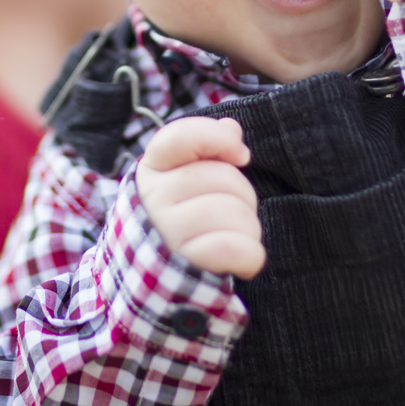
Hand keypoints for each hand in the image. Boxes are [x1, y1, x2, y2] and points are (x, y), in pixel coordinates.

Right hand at [137, 117, 264, 278]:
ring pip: (233, 214)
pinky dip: (250, 255)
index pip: (180, 136)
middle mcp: (154, 198)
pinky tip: (243, 259)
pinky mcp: (185, 263)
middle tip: (234, 211)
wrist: (160, 277)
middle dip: (243, 194)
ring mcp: (167, 231)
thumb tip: (231, 128)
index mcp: (154, 168)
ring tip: (234, 238)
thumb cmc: (185, 217)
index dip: (217, 139)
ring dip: (249, 228)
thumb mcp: (189, 178)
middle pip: (222, 177)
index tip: (241, 155)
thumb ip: (208, 149)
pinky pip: (235, 249)